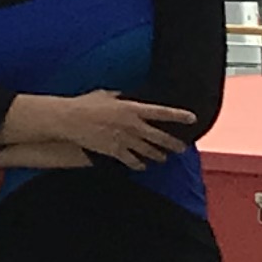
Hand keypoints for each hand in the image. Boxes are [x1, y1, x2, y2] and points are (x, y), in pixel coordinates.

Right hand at [39, 91, 199, 169]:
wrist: (70, 120)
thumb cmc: (85, 104)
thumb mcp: (105, 95)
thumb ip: (119, 98)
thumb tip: (126, 98)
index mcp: (132, 109)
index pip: (162, 112)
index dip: (178, 115)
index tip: (192, 118)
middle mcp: (132, 126)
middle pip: (159, 137)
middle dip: (173, 143)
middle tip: (182, 147)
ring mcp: (124, 140)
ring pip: (148, 151)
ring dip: (158, 155)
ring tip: (164, 158)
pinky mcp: (115, 151)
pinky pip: (132, 161)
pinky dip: (138, 164)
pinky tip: (142, 166)